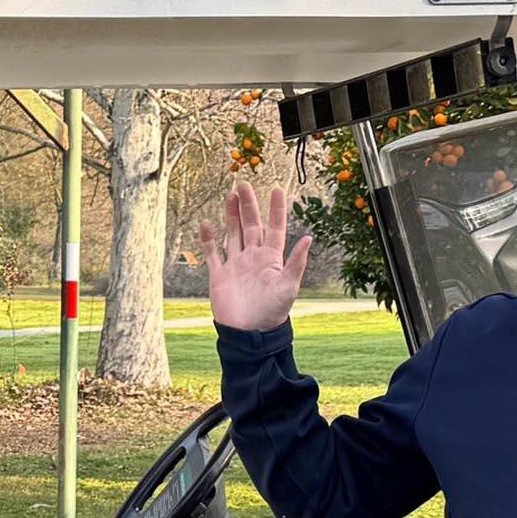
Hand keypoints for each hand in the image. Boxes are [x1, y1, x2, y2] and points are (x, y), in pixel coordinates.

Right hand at [202, 180, 312, 331]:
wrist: (247, 334)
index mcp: (271, 259)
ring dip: (232, 216)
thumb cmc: (271, 313)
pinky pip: (213, 253)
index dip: (276, 209)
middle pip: (251, 225)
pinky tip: (206, 224)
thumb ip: (296, 262)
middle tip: (244, 183)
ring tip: (230, 196)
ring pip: (233, 234)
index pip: (275, 228)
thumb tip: (310, 238)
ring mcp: (236, 265)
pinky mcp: (219, 275)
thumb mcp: (288, 287)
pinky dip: (209, 239)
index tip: (276, 189)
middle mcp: (254, 258)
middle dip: (249, 205)